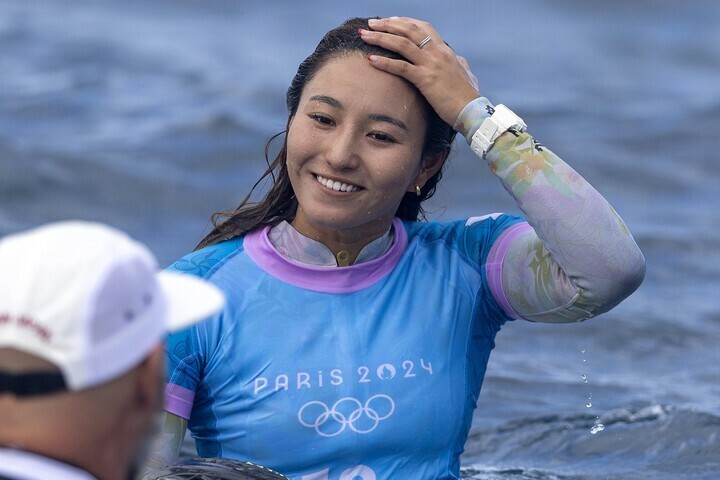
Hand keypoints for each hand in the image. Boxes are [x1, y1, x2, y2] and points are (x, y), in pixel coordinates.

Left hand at [360, 17, 480, 125]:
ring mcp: (431, 64)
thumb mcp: (465, 74)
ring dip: (380, 37)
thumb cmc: (467, 96)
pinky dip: (384, 61)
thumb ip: (459, 64)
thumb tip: (459, 60)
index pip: (423, 28)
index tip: (389, 21)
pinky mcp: (425, 79)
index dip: (404, 22)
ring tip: (364, 35)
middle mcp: (438, 53)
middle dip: (387, 24)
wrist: (472, 110)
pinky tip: (370, 59)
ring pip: (402, 44)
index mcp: (445, 50)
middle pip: (409, 30)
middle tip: (371, 23)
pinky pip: (401, 67)